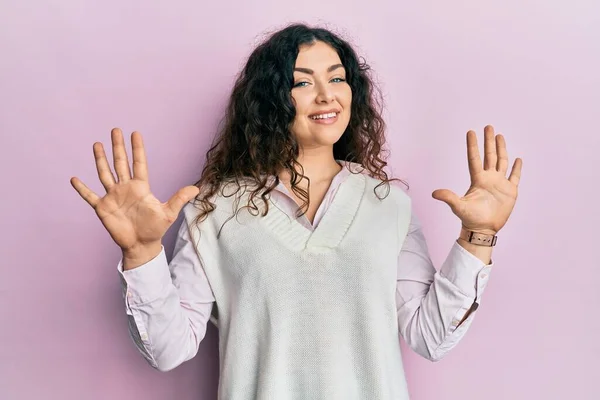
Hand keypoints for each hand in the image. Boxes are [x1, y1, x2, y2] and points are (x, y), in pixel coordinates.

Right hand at [70, 128, 199, 251]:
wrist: (141, 245)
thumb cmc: (155, 229)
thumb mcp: (169, 213)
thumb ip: (179, 199)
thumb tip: (196, 188)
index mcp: (141, 187)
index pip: (138, 163)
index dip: (137, 149)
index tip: (135, 133)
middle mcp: (125, 188)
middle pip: (120, 163)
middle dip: (118, 147)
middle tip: (115, 129)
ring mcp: (113, 197)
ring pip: (105, 174)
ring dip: (100, 159)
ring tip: (97, 144)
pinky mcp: (103, 208)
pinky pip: (90, 196)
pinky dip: (82, 189)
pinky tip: (74, 179)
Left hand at [432, 125, 522, 234]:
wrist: (483, 230)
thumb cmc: (470, 219)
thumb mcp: (458, 207)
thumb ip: (448, 198)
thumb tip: (433, 193)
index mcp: (477, 180)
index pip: (475, 158)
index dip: (473, 145)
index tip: (471, 131)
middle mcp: (489, 178)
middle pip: (489, 155)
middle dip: (489, 141)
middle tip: (488, 126)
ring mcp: (500, 184)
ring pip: (501, 162)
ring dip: (501, 149)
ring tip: (500, 136)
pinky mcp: (510, 191)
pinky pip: (514, 176)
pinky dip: (516, 168)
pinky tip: (518, 159)